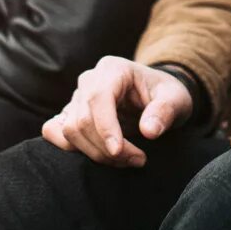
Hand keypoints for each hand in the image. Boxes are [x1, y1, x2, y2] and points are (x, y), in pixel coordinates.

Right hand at [43, 57, 193, 166]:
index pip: (98, 98)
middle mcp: (89, 80)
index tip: (119, 152)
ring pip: (69, 131)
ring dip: (95, 153)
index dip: (105, 128)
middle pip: (82, 119)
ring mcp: (76, 98)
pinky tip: (97, 155)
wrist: (157, 97)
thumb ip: (165, 112)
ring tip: (126, 160)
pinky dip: (70, 148)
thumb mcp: (176, 99)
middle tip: (137, 160)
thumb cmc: (166, 95)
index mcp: (113, 69)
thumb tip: (149, 131)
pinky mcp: (70, 114)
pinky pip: (53, 132)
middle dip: (106, 148)